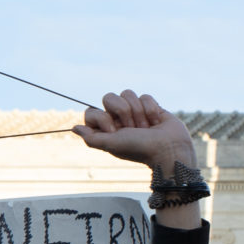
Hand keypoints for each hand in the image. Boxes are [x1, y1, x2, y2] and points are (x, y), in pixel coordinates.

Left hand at [77, 91, 194, 175]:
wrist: (169, 148)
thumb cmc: (140, 149)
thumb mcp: (112, 145)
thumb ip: (92, 138)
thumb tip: (74, 128)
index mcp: (106, 128)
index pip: (92, 111)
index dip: (103, 118)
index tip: (114, 130)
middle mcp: (118, 119)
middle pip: (108, 97)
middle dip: (122, 111)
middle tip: (132, 128)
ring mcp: (134, 112)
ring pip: (127, 93)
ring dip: (138, 111)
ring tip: (146, 127)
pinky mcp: (150, 107)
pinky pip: (144, 96)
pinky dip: (151, 109)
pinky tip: (156, 122)